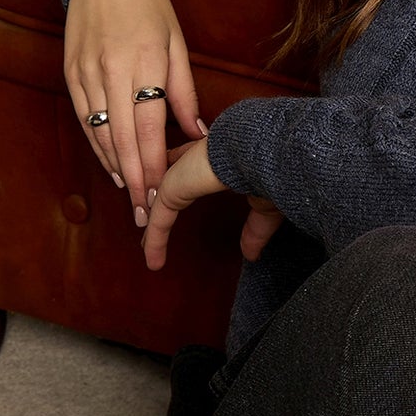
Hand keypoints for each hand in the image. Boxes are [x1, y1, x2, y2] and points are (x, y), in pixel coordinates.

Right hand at [64, 0, 203, 218]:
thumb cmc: (148, 5)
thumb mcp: (176, 41)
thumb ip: (185, 91)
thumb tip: (197, 134)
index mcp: (145, 60)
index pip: (149, 126)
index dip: (154, 165)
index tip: (161, 194)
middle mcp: (112, 69)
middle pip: (123, 138)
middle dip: (135, 180)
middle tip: (145, 213)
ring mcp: (87, 72)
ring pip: (100, 133)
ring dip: (115, 168)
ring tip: (131, 197)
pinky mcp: (70, 72)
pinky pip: (85, 118)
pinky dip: (97, 145)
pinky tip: (111, 165)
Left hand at [140, 140, 286, 270]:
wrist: (262, 153)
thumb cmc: (272, 168)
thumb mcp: (264, 204)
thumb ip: (255, 228)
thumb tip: (253, 255)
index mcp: (216, 156)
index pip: (192, 168)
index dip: (183, 183)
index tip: (175, 193)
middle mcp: (194, 160)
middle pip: (169, 181)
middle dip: (158, 197)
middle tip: (148, 215)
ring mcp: (181, 172)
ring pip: (160, 201)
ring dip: (152, 224)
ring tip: (144, 245)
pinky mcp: (172, 187)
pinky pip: (158, 218)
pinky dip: (155, 240)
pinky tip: (153, 262)